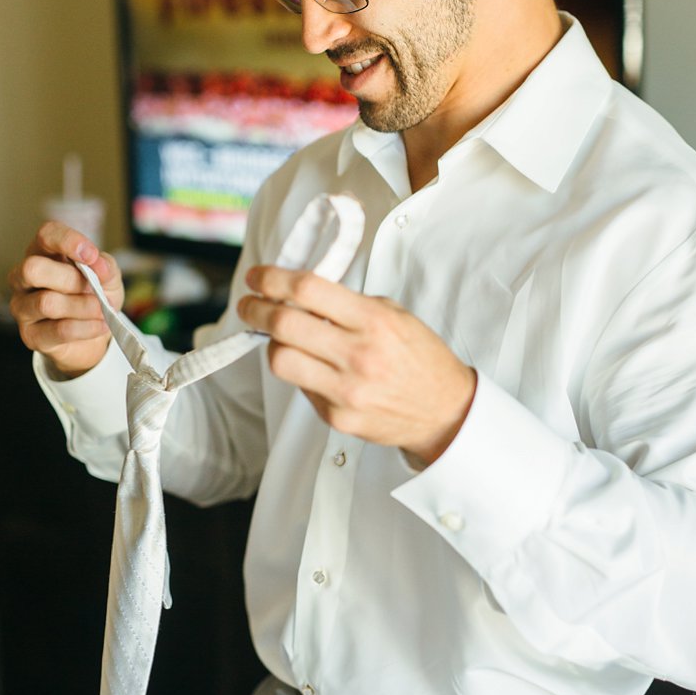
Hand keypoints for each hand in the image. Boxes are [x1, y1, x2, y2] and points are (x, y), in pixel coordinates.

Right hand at [9, 221, 122, 379]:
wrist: (95, 331)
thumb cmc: (95, 294)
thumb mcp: (108, 277)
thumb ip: (105, 266)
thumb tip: (99, 264)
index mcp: (43, 253)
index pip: (46, 235)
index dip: (67, 241)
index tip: (91, 255)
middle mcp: (24, 277)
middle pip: (32, 269)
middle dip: (71, 280)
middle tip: (96, 290)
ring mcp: (22, 306)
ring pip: (46, 302)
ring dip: (84, 307)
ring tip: (102, 311)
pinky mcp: (31, 335)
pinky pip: (58, 330)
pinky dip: (86, 328)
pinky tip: (100, 326)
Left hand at [238, 266, 478, 463]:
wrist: (445, 411)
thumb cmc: (421, 359)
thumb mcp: (396, 316)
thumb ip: (350, 304)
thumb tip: (301, 295)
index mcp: (375, 321)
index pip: (308, 290)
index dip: (273, 279)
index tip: (259, 277)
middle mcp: (359, 355)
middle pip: (284, 324)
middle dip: (256, 309)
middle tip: (251, 304)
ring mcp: (346, 390)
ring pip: (280, 359)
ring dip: (273, 344)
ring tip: (282, 339)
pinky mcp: (338, 417)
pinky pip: (300, 388)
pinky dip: (301, 372)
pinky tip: (316, 367)